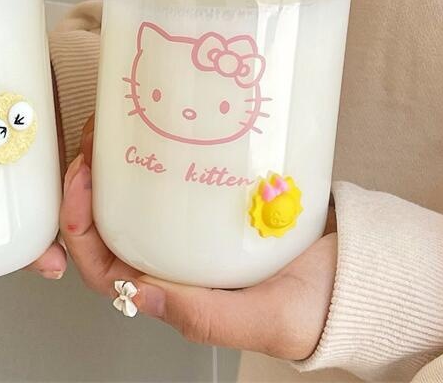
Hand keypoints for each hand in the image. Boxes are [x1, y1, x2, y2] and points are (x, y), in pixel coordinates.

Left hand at [60, 118, 336, 360]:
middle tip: (94, 139)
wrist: (362, 273)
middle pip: (109, 222)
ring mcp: (191, 228)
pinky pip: (172, 177)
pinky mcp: (212, 201)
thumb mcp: (263, 319)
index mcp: (174, 293)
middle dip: (89, 182)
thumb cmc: (317, 307)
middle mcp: (175, 260)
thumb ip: (204, 315)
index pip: (103, 266)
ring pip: (135, 196)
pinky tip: (154, 127)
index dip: (79, 226)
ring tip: (115, 124)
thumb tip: (138, 295)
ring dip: (116, 162)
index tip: (82, 180)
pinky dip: (155, 152)